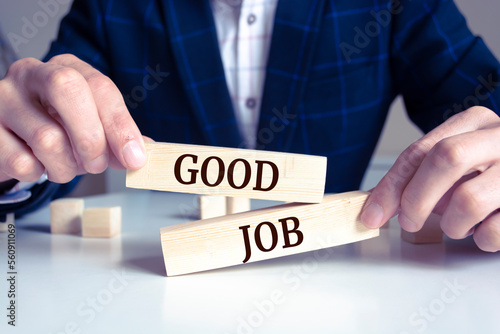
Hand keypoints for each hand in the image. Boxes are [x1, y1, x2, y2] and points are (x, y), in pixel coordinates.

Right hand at [0, 54, 146, 182]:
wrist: (10, 133)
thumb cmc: (58, 125)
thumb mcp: (91, 122)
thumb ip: (117, 136)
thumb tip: (143, 155)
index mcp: (67, 68)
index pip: (101, 87)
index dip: (121, 126)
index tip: (135, 158)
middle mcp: (31, 73)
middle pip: (68, 91)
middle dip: (92, 139)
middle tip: (97, 164)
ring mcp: (3, 98)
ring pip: (46, 138)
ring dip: (67, 167)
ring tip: (67, 166)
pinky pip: (22, 162)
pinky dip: (39, 174)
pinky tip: (39, 165)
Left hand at [361, 106, 499, 251]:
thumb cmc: (492, 171)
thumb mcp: (458, 162)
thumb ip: (421, 175)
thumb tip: (378, 203)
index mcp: (475, 122)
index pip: (421, 151)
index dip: (391, 185)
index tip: (373, 213)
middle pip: (445, 158)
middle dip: (417, 198)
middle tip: (408, 222)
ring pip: (469, 199)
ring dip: (453, 224)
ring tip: (461, 224)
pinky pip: (495, 231)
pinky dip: (482, 239)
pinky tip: (487, 227)